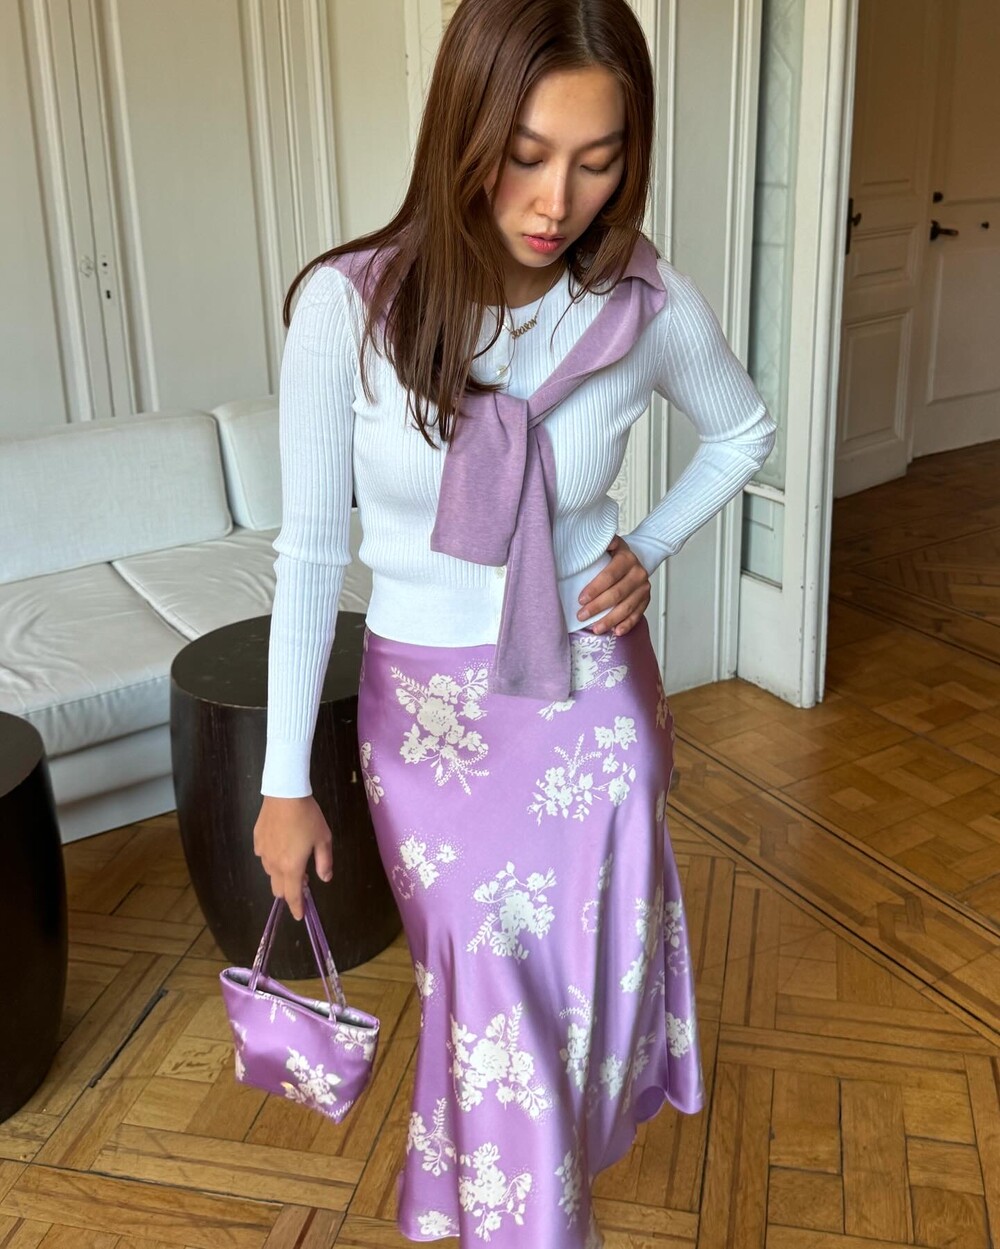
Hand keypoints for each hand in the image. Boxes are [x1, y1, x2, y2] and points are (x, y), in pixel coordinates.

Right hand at [253, 795, 333, 920]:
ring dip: (281, 874)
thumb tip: (324, 878)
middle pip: (278, 889)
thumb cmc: (308, 817)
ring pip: (270, 873)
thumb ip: (324, 862)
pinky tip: (281, 846)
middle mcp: (274, 864)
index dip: (297, 907)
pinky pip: (263, 856)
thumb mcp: (323, 839)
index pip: (293, 895)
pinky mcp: (256, 841)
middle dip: (289, 891)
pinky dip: (272, 858)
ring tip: (293, 860)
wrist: (285, 794)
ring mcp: (263, 852)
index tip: (300, 915)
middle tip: (303, 879)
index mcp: (291, 867)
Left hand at [577, 535, 649, 636]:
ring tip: (596, 629)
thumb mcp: (608, 544)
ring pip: (627, 607)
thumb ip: (601, 543)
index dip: (595, 588)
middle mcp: (638, 573)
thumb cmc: (614, 554)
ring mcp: (643, 588)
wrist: (636, 557)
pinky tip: (616, 631)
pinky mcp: (645, 600)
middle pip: (617, 593)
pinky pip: (637, 615)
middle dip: (598, 607)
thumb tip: (596, 542)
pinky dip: (627, 624)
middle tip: (582, 615)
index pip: (610, 575)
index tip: (581, 599)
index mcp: (626, 559)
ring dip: (611, 620)